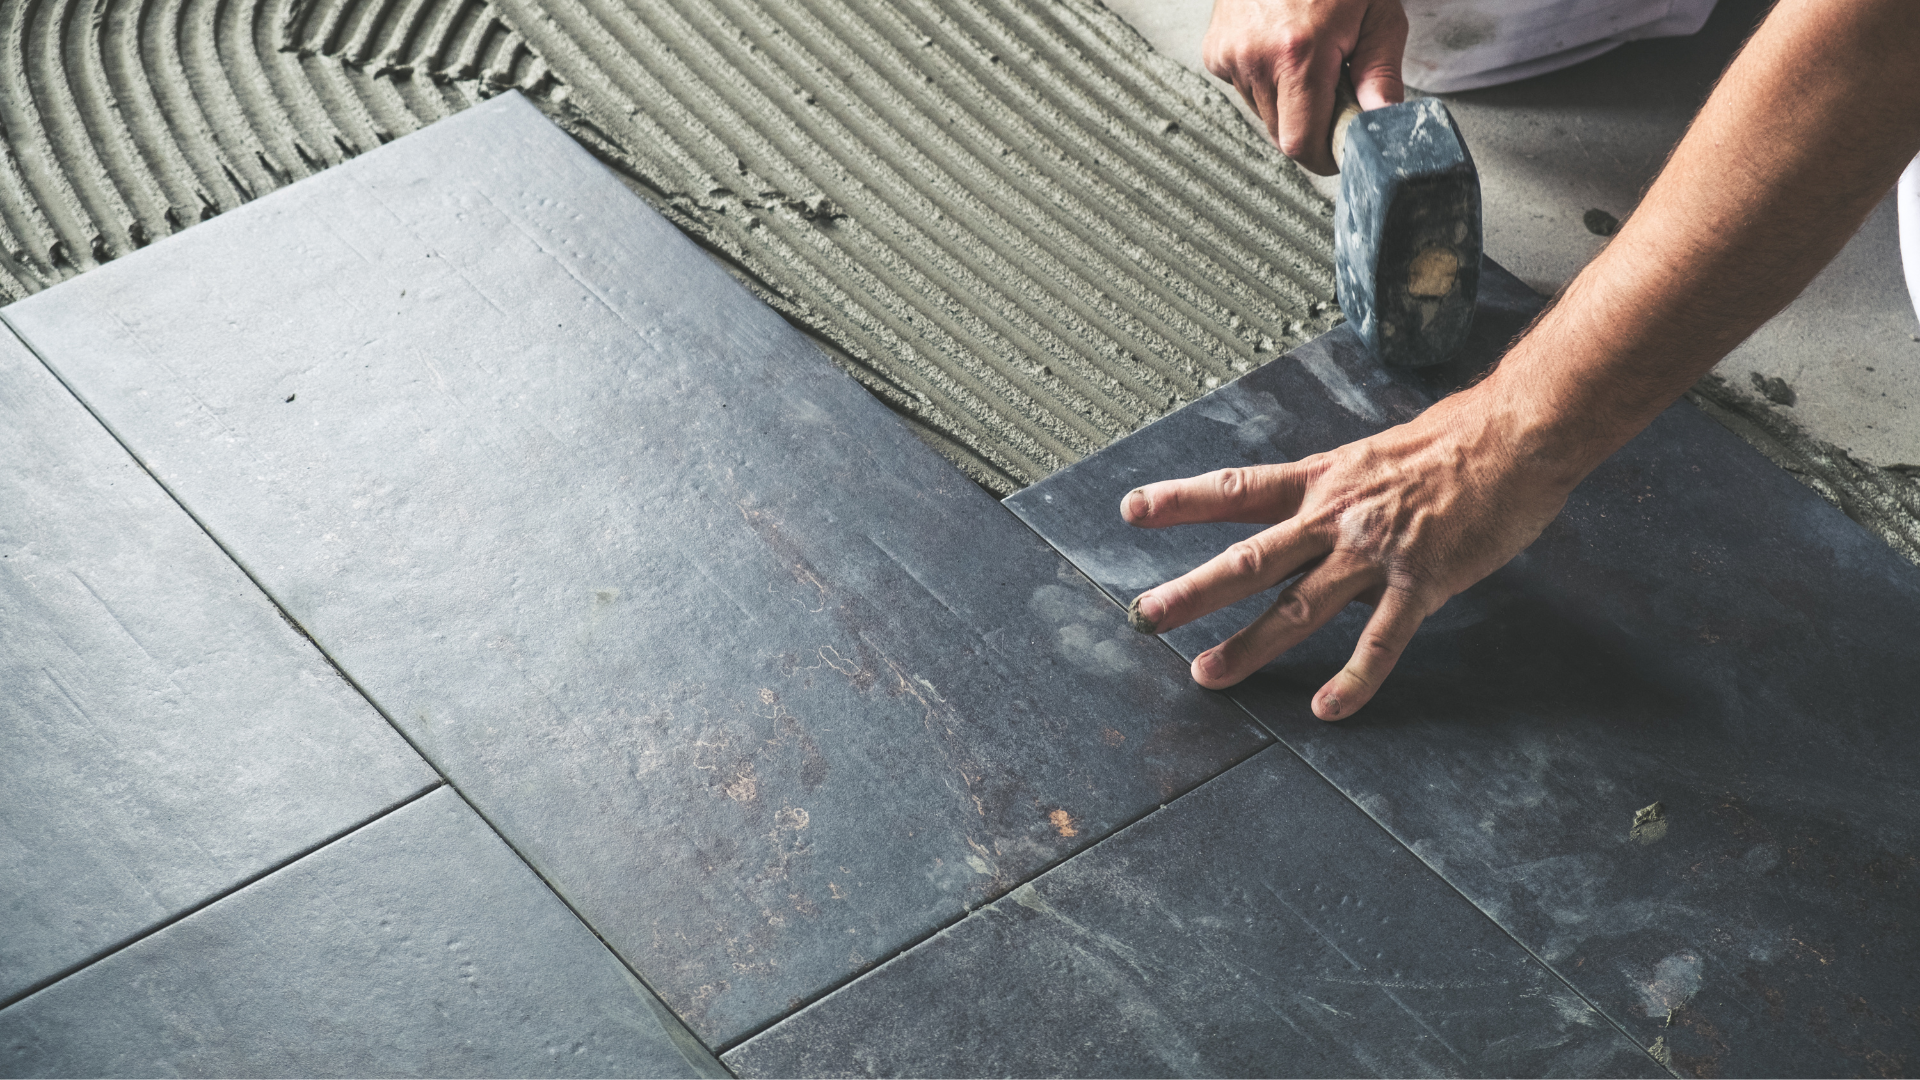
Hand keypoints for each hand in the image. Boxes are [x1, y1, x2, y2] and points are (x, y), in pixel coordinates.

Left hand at [1120, 385, 1577, 719]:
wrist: (1519, 433)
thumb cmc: (1456, 440)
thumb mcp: (1377, 455)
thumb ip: (1340, 492)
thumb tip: (1313, 515)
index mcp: (1324, 480)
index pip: (1239, 490)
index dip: (1183, 499)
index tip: (1133, 509)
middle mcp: (1337, 516)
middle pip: (1250, 557)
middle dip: (1193, 589)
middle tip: (1145, 614)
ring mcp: (1376, 552)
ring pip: (1298, 605)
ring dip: (1248, 644)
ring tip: (1207, 674)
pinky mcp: (1422, 582)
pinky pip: (1381, 640)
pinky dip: (1353, 678)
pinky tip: (1327, 708)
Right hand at [1203, 0, 1408, 173]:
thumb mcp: (1378, 15)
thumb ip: (1382, 75)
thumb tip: (1384, 124)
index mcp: (1299, 54)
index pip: (1301, 144)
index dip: (1325, 155)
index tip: (1343, 146)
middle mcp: (1256, 58)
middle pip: (1281, 136)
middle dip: (1312, 126)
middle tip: (1336, 90)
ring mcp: (1230, 55)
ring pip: (1264, 115)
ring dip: (1289, 104)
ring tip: (1309, 60)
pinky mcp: (1216, 52)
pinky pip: (1244, 90)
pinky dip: (1266, 82)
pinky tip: (1281, 49)